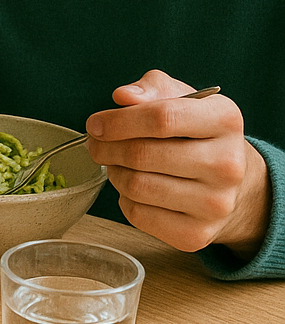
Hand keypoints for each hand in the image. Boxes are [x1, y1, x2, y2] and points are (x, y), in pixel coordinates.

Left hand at [85, 69, 270, 259]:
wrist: (229, 180)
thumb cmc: (193, 130)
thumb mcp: (179, 96)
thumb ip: (151, 88)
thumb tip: (123, 96)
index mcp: (225, 120)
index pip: (161, 118)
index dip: (118, 120)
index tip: (95, 123)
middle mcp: (228, 165)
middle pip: (143, 154)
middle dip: (106, 147)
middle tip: (95, 143)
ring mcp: (216, 204)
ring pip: (137, 186)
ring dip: (113, 171)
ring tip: (114, 162)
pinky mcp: (198, 235)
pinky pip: (139, 215)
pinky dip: (123, 198)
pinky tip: (132, 185)